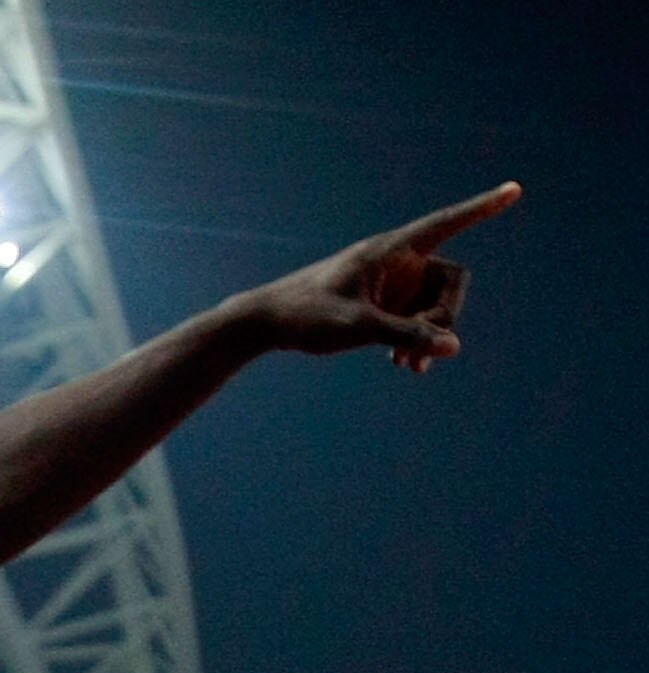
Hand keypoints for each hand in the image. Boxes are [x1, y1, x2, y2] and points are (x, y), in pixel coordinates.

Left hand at [246, 183, 520, 371]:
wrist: (271, 322)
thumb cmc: (309, 315)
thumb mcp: (359, 327)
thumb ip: (406, 336)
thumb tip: (453, 347)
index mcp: (393, 249)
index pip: (448, 223)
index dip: (483, 208)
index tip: (515, 189)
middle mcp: (399, 261)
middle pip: (450, 282)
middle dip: (443, 318)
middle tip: (418, 351)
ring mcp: (393, 283)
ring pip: (434, 306)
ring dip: (428, 337)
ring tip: (408, 369)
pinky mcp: (384, 304)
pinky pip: (416, 320)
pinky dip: (414, 341)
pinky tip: (400, 365)